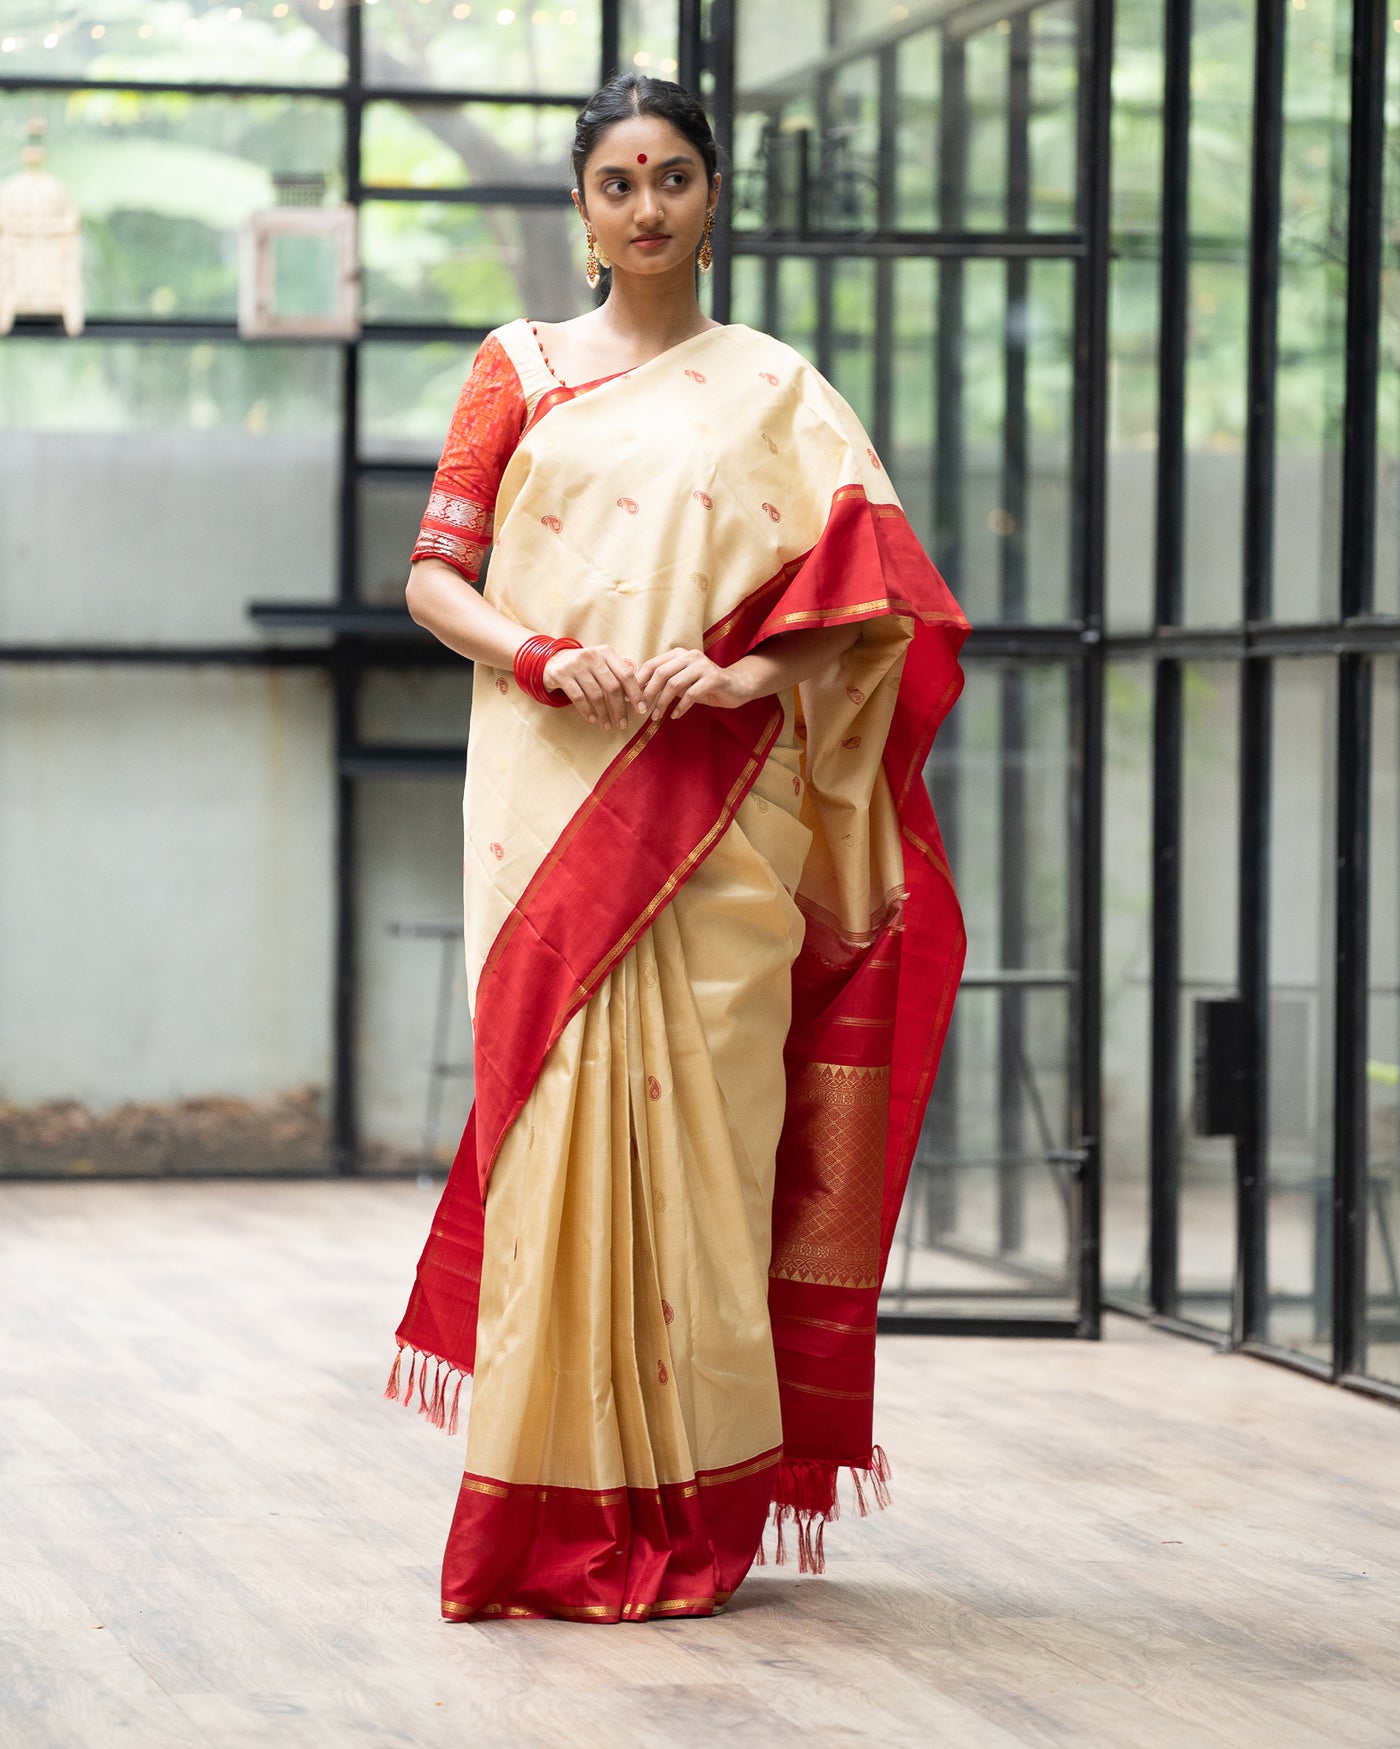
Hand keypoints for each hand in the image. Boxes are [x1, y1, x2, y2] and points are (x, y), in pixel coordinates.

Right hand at [540, 642, 644, 730]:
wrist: (552, 659)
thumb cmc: (584, 666)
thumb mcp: (600, 663)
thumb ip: (617, 674)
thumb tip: (636, 697)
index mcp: (606, 652)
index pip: (626, 674)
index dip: (636, 693)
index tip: (642, 709)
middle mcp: (591, 655)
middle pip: (612, 687)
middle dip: (620, 709)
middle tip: (623, 724)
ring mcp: (575, 664)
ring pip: (596, 694)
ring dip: (604, 714)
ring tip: (607, 725)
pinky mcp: (561, 674)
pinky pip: (578, 697)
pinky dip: (587, 711)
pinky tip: (592, 719)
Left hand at [635, 647, 754, 720]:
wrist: (737, 686)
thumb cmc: (704, 686)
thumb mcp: (682, 683)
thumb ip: (664, 684)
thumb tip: (638, 694)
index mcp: (679, 654)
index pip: (653, 664)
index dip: (640, 681)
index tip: (631, 698)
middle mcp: (690, 656)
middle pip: (661, 673)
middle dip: (648, 693)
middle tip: (641, 710)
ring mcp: (703, 666)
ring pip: (674, 684)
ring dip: (662, 703)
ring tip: (656, 717)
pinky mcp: (714, 678)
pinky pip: (691, 694)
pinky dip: (680, 707)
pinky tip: (675, 716)